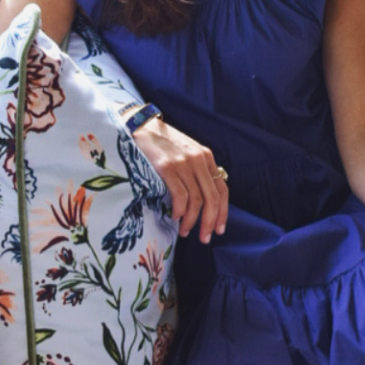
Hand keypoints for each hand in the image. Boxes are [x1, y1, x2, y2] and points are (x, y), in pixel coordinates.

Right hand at [130, 119, 228, 242]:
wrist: (140, 126)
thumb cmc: (162, 144)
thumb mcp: (186, 153)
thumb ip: (196, 171)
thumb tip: (202, 200)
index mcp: (206, 157)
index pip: (222, 189)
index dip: (223, 212)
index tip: (219, 229)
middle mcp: (198, 160)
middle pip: (212, 198)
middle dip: (210, 222)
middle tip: (205, 238)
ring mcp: (184, 163)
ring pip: (197, 201)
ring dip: (191, 221)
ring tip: (185, 231)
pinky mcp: (167, 167)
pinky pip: (180, 196)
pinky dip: (179, 211)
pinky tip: (175, 217)